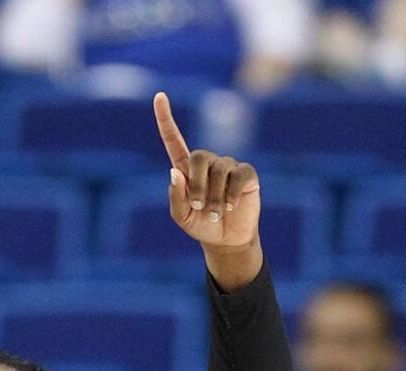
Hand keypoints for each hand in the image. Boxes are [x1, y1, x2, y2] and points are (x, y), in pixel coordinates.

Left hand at [153, 92, 260, 250]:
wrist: (226, 239)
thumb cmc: (201, 226)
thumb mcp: (181, 217)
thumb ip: (176, 197)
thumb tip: (175, 172)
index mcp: (186, 170)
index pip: (174, 140)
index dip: (166, 119)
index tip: (159, 96)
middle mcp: (207, 163)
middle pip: (198, 157)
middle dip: (196, 184)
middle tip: (199, 207)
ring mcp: (228, 166)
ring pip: (219, 170)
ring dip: (214, 196)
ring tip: (215, 213)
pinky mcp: (246, 174)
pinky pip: (237, 176)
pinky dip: (230, 194)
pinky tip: (229, 206)